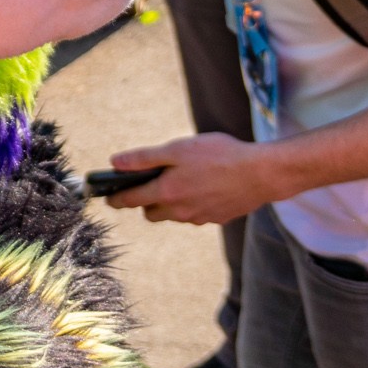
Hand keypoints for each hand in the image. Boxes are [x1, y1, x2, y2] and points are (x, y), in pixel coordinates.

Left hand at [102, 133, 284, 224]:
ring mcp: (199, 217)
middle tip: (148, 182)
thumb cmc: (218, 155)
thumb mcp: (177, 149)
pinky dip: (191, 203)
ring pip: (174, 214)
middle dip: (145, 200)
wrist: (261, 173)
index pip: (130, 200)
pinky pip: (194, 213)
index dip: (115, 198)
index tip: (106, 196)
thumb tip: (114, 163)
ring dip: (170, 201)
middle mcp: (179, 211)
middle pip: (151, 212)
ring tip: (180, 178)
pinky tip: (203, 185)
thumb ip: (144, 158)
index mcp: (166, 193)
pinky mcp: (217, 218)